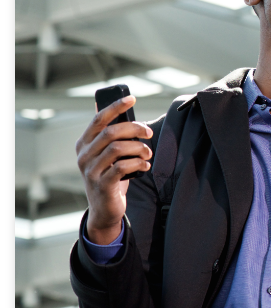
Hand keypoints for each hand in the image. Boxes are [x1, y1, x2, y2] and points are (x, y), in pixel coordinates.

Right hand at [75, 95, 152, 243]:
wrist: (104, 209)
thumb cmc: (109, 175)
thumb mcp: (105, 154)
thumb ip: (108, 134)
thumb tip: (107, 105)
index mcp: (84, 143)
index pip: (99, 119)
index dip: (116, 106)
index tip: (132, 99)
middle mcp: (84, 155)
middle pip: (111, 132)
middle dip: (134, 129)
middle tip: (149, 133)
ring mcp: (91, 171)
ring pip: (118, 148)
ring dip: (138, 148)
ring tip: (148, 153)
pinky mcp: (102, 185)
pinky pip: (122, 167)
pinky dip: (138, 164)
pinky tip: (145, 165)